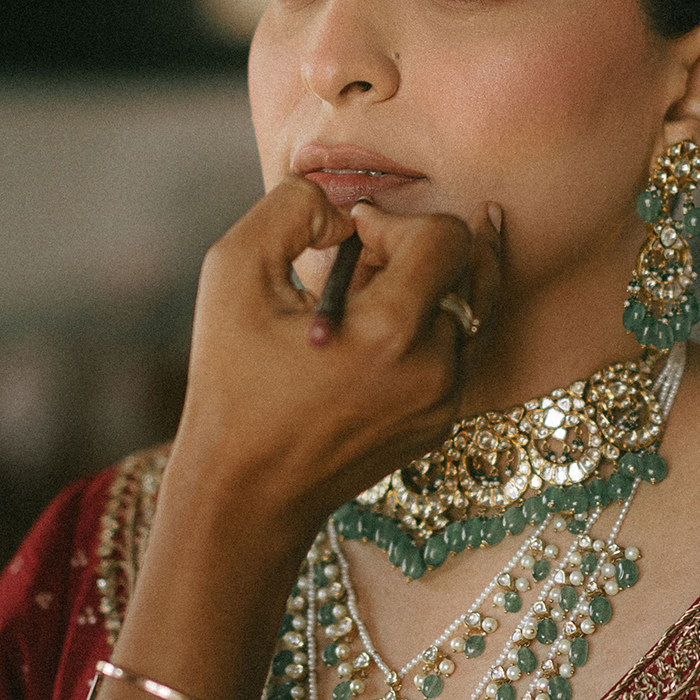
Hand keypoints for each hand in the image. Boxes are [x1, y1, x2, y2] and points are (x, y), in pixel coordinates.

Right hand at [170, 176, 499, 543]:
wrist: (248, 491)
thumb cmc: (232, 380)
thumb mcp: (233, 270)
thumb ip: (291, 207)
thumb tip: (347, 210)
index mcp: (393, 332)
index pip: (447, 237)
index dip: (398, 220)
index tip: (351, 237)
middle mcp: (435, 369)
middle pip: (465, 267)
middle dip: (413, 252)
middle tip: (355, 269)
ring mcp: (445, 401)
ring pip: (466, 307)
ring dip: (421, 291)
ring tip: (361, 305)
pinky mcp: (441, 422)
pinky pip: (455, 350)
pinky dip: (423, 330)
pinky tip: (369, 340)